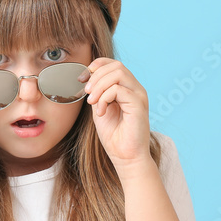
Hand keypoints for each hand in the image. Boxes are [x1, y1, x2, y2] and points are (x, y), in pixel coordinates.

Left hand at [83, 58, 151, 175]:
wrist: (125, 156)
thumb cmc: (113, 135)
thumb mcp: (100, 108)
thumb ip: (97, 93)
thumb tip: (87, 78)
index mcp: (127, 88)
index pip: (114, 64)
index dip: (97, 65)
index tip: (82, 78)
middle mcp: (135, 89)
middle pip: (116, 66)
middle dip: (95, 77)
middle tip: (86, 93)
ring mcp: (139, 96)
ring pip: (118, 73)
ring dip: (99, 86)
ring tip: (92, 102)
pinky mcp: (138, 105)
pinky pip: (118, 90)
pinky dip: (104, 98)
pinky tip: (101, 112)